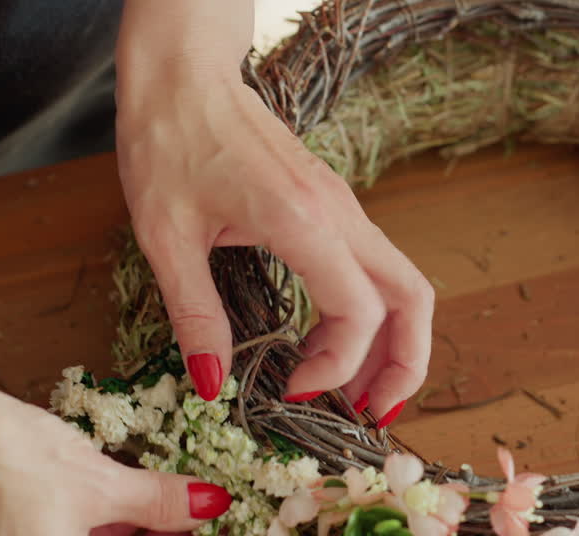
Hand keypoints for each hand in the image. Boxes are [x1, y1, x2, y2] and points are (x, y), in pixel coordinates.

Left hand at [115, 64, 434, 425]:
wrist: (181, 75)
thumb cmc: (167, 142)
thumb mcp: (165, 237)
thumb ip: (195, 314)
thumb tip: (212, 385)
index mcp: (302, 220)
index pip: (358, 310)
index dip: (337, 365)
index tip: (293, 392)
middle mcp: (338, 213)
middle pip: (412, 296)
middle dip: (405, 364)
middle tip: (373, 416)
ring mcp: (342, 206)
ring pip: (402, 282)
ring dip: (394, 343)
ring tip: (359, 393)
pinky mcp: (333, 205)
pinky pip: (374, 268)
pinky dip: (372, 315)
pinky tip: (330, 342)